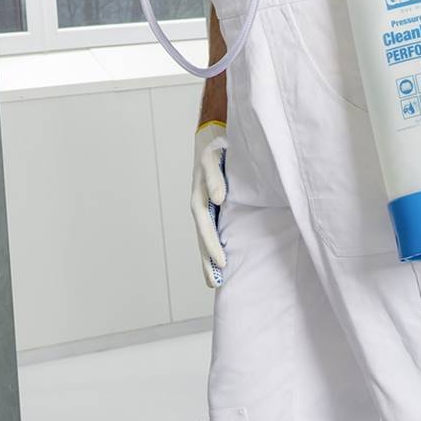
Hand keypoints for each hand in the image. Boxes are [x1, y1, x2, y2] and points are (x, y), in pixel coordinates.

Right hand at [190, 121, 228, 287]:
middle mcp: (201, 205)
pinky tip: (221, 258)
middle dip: (207, 260)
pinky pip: (213, 229)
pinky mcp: (213, 206)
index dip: (212, 246)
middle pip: (202, 238)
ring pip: (206, 236)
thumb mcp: (212, 160)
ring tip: (214, 280)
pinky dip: (215, 245)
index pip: (205, 228)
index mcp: (199, 197)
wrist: (212, 136)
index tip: (221, 264)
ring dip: (209, 257)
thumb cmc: (214, 148)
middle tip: (214, 284)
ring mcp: (206, 207)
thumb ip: (215, 178)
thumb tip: (218, 199)